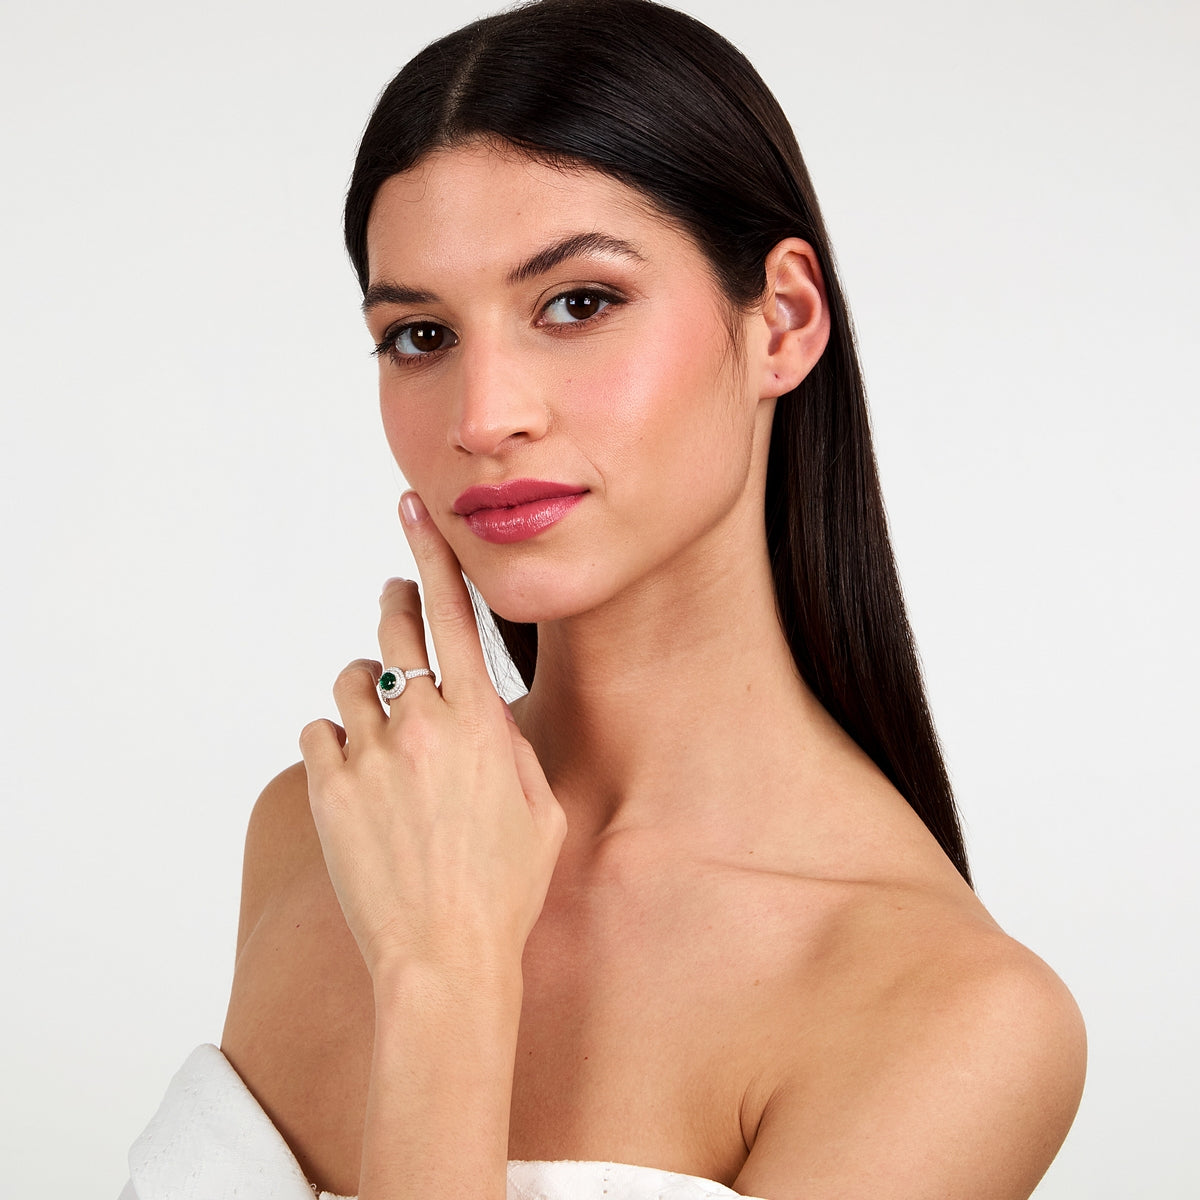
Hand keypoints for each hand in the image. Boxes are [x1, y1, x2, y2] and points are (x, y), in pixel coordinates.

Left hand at [299, 491, 565, 981]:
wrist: (444, 957)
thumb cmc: (505, 888)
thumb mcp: (540, 808)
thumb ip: (510, 743)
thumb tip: (481, 708)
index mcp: (480, 722)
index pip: (451, 615)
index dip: (432, 555)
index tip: (412, 510)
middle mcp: (421, 725)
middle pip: (393, 630)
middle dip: (394, 607)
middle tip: (395, 605)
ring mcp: (369, 755)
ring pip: (350, 681)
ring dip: (367, 690)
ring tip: (384, 729)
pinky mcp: (328, 789)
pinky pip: (319, 732)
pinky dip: (337, 741)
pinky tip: (358, 773)